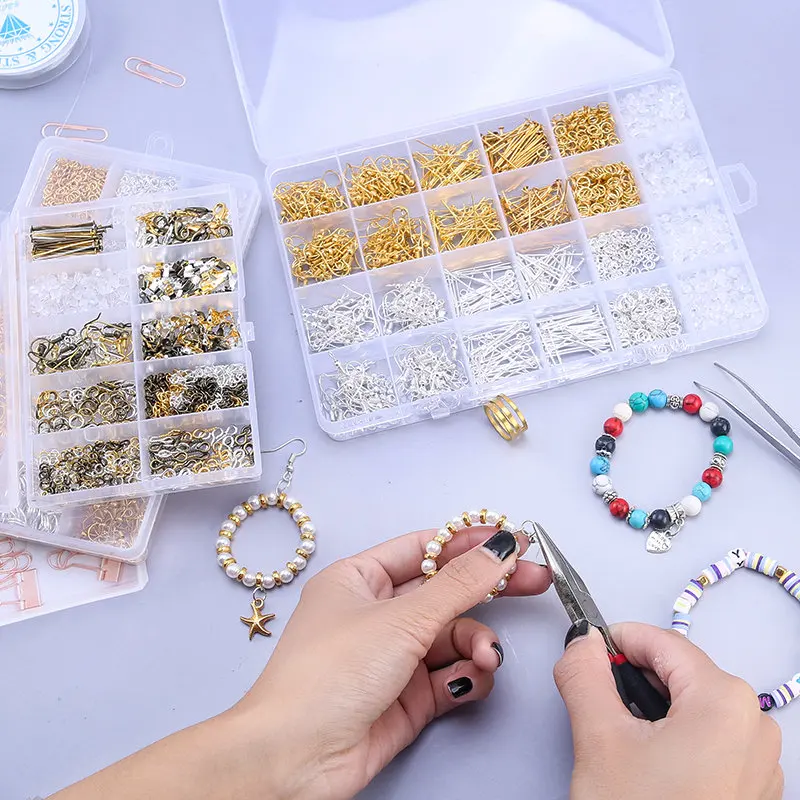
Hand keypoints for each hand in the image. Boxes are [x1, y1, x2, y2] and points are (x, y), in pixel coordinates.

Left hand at [232, 524, 550, 798]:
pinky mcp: (407, 697)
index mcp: (359, 579)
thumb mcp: (402, 618)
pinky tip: (471, 678)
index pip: (423, 548)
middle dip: (488, 590)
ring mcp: (392, 656)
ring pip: (453, 636)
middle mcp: (376, 614)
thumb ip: (459, 584)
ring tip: (487, 656)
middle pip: (444, 591)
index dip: (468, 542)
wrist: (297, 758)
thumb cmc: (328, 674)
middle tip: (534, 581)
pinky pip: (451, 674)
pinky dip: (467, 674)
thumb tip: (499, 548)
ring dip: (477, 642)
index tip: (511, 539)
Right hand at [554, 622, 782, 799]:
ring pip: (693, 708)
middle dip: (633, 680)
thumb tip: (583, 645)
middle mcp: (755, 725)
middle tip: (596, 704)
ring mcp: (761, 763)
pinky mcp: (754, 791)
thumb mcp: (598, 738)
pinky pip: (710, 740)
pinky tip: (649, 770)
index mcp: (724, 701)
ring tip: (620, 745)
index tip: (586, 649)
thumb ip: (583, 673)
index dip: (617, 639)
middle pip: (679, 674)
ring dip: (652, 711)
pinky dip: (675, 739)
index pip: (661, 642)